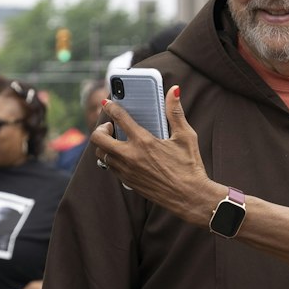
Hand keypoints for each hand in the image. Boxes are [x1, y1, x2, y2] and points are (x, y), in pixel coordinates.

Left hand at [93, 86, 223, 225]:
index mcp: (144, 141)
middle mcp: (130, 156)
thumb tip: (174, 90)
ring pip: (101, 154)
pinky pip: (110, 167)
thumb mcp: (185, 136)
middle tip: (111, 126)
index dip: (111, 107)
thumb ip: (175, 112)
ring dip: (105, 145)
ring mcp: (127, 171)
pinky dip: (112, 158)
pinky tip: (123, 155)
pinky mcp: (128, 182)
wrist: (190, 197)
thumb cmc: (190, 166)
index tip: (107, 103)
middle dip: (100, 128)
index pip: (119, 118)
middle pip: (98, 138)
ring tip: (116, 140)